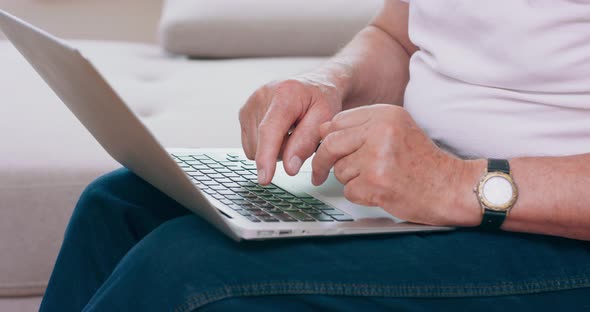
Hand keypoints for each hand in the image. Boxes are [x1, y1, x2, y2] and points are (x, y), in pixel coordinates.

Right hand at [240, 74, 342, 184]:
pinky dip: (266, 145)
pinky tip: (279, 131)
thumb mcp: (326, 118)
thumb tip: (290, 168)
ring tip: (290, 132)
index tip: (265, 177)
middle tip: (300, 135)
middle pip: (264, 144)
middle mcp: (262, 96)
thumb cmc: (322, 99)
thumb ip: (307, 142)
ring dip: (275, 149)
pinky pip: (251, 146)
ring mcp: (250, 104)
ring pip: (255, 148)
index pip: (270, 130)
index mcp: (285, 94)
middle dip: (283, 151)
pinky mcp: (244, 113)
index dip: (266, 157)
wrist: (314, 84)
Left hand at [312, 104, 482, 225]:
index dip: (327, 138)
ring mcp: (377, 157)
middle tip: (319, 172)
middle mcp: (381, 131)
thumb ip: (363, 127)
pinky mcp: (376, 183)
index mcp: (385, 114)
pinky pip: (349, 191)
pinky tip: (380, 191)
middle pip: (330, 144)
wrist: (451, 187)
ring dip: (351, 180)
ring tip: (376, 179)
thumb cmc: (424, 162)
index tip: (325, 149)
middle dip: (322, 162)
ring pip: (339, 170)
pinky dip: (360, 195)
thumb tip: (322, 131)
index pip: (337, 121)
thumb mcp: (397, 130)